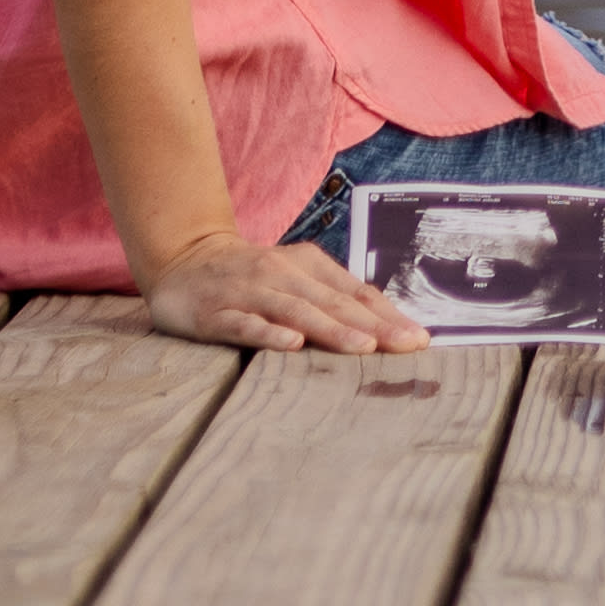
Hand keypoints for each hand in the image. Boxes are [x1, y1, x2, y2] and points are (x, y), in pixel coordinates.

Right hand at [141, 230, 430, 354]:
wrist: (184, 257)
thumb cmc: (252, 277)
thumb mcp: (295, 279)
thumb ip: (332, 299)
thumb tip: (384, 327)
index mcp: (308, 267)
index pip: (355, 293)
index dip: (388, 315)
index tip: (420, 339)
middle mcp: (283, 275)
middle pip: (334, 303)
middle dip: (374, 326)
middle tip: (408, 346)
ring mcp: (249, 293)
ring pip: (297, 311)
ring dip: (332, 330)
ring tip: (364, 348)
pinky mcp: (216, 312)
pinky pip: (245, 324)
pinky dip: (269, 333)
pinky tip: (291, 344)